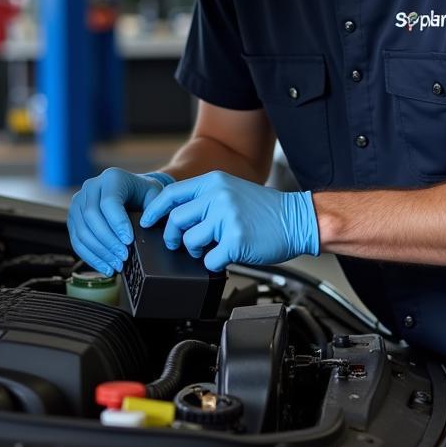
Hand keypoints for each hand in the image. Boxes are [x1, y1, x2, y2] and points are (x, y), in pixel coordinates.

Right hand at [68, 168, 173, 274]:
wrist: (131, 192)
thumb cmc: (144, 195)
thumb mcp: (154, 195)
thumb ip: (154, 207)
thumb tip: (145, 225)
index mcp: (112, 177)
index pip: (109, 202)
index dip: (118, 223)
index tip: (129, 241)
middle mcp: (91, 187)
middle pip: (92, 217)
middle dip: (108, 241)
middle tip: (124, 257)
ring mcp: (78, 202)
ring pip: (82, 231)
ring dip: (99, 252)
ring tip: (116, 266)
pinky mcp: (73, 218)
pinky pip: (77, 240)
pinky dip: (91, 257)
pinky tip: (105, 268)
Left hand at [139, 171, 318, 271]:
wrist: (299, 219)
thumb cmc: (266, 210)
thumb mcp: (233, 191)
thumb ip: (206, 198)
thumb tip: (175, 215)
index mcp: (214, 182)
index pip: (171, 194)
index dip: (154, 210)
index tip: (147, 221)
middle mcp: (218, 196)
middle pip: (175, 220)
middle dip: (172, 237)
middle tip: (179, 244)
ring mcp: (226, 218)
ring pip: (190, 241)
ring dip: (194, 251)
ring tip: (208, 250)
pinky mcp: (236, 240)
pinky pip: (209, 259)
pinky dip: (214, 264)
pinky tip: (225, 257)